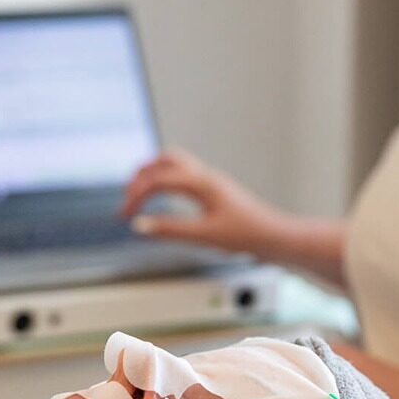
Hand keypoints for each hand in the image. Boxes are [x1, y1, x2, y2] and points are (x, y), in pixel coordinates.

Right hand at [120, 149, 287, 254]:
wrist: (275, 237)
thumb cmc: (246, 235)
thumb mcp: (204, 236)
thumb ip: (171, 230)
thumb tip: (141, 225)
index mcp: (201, 184)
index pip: (157, 181)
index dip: (135, 196)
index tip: (124, 215)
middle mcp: (205, 177)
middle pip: (164, 161)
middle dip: (141, 177)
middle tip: (127, 197)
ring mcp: (211, 181)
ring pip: (175, 164)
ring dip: (154, 173)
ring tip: (139, 192)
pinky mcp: (215, 190)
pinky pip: (185, 175)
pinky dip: (167, 180)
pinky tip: (165, 198)